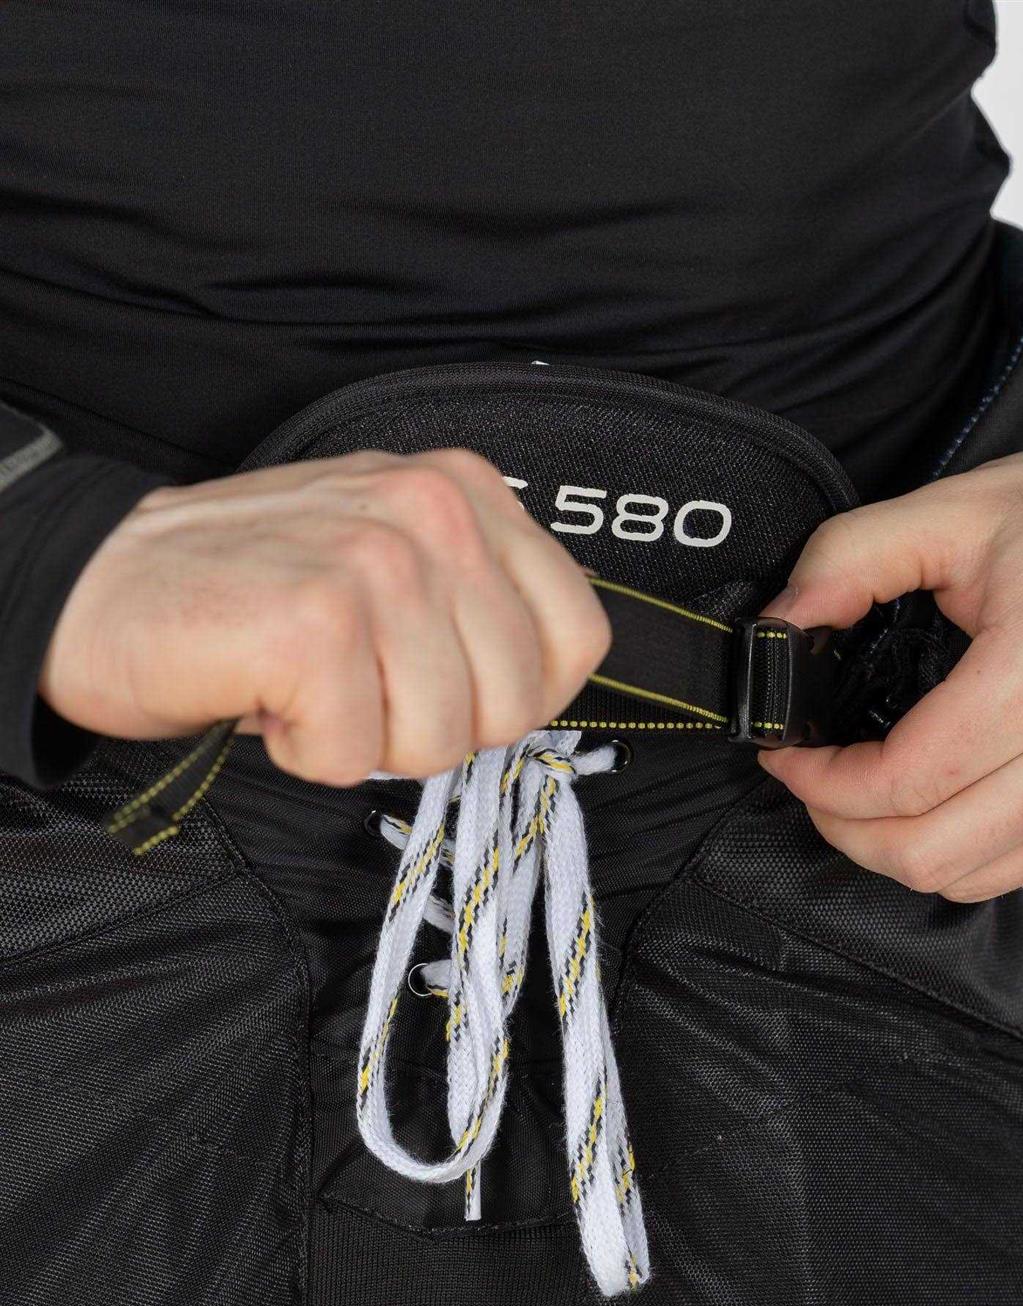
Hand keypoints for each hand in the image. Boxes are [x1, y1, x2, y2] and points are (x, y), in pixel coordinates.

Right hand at [41, 448, 608, 784]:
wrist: (97, 585)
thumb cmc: (256, 590)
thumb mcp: (398, 560)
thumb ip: (482, 598)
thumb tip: (552, 673)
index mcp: (469, 490)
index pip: (581, 633)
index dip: (521, 693)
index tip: (452, 687)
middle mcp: (434, 509)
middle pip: (516, 701)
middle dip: (435, 725)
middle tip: (359, 682)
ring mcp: (377, 559)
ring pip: (442, 737)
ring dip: (365, 738)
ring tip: (309, 680)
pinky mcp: (314, 620)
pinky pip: (354, 753)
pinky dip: (305, 750)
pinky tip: (268, 693)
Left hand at [758, 444, 1022, 900]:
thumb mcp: (957, 509)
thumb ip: (847, 562)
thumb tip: (779, 631)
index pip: (904, 782)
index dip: (822, 782)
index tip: (792, 753)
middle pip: (929, 855)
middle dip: (847, 828)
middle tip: (821, 780)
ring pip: (970, 878)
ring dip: (899, 846)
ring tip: (874, 789)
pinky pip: (1020, 869)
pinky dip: (963, 846)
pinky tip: (948, 790)